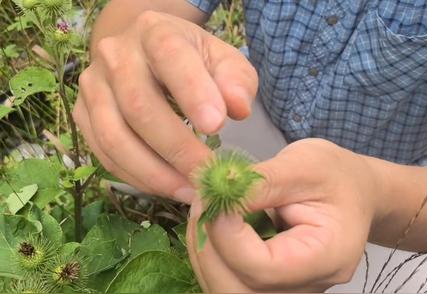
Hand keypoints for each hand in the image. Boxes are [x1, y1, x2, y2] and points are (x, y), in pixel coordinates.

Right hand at [73, 11, 257, 202]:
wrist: (144, 54)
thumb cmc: (190, 60)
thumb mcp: (221, 59)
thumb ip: (236, 79)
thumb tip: (238, 108)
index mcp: (154, 31)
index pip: (169, 56)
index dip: (191, 92)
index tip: (217, 126)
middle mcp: (115, 54)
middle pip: (138, 106)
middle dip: (176, 148)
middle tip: (207, 177)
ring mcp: (93, 85)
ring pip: (114, 137)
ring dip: (154, 173)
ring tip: (189, 191)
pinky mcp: (82, 113)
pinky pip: (104, 154)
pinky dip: (136, 177)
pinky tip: (167, 186)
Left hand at [187, 139, 380, 291]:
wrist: (352, 193)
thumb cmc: (336, 175)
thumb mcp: (304, 164)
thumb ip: (261, 182)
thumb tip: (216, 195)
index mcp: (328, 257)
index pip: (264, 268)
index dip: (228, 235)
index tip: (214, 197)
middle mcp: (307, 287)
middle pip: (238, 292)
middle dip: (207, 248)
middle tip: (202, 204)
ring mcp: (288, 291)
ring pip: (227, 291)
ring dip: (204, 251)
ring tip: (206, 210)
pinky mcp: (271, 285)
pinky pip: (229, 281)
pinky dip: (211, 254)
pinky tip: (214, 224)